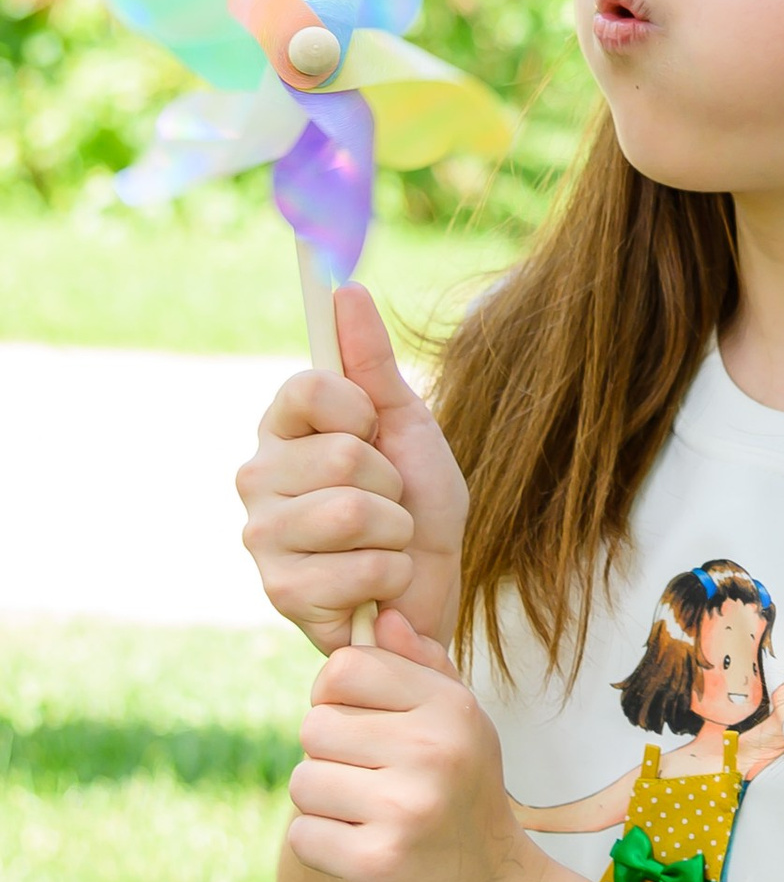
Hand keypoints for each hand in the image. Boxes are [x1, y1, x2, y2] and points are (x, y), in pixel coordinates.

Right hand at [238, 285, 466, 650]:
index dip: (361, 412)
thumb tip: (345, 289)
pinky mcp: (280, 592)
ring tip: (383, 543)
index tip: (371, 434)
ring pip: (353, 512)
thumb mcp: (406, 424)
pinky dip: (391, 576)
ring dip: (396, 531)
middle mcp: (257, 477)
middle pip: (344, 454)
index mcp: (282, 429)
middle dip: (391, 484)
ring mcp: (262, 537)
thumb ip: (372, 362)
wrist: (430, 588)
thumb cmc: (417, 505)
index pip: (310, 386)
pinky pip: (362, 567)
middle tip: (386, 504)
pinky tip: (373, 586)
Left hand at [286, 606, 540, 881]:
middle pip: (314, 726)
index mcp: (450, 708)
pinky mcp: (376, 862)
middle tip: (374, 788)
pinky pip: (303, 835)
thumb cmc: (466, 803)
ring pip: (303, 781)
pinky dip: (322, 849)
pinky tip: (364, 855)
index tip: (362, 731)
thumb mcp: (461, 726)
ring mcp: (406, 807)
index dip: (336, 699)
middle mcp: (432, 750)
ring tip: (371, 821)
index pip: (344, 668)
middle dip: (330, 759)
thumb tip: (382, 615)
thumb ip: (421, 669)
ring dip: (323, 807)